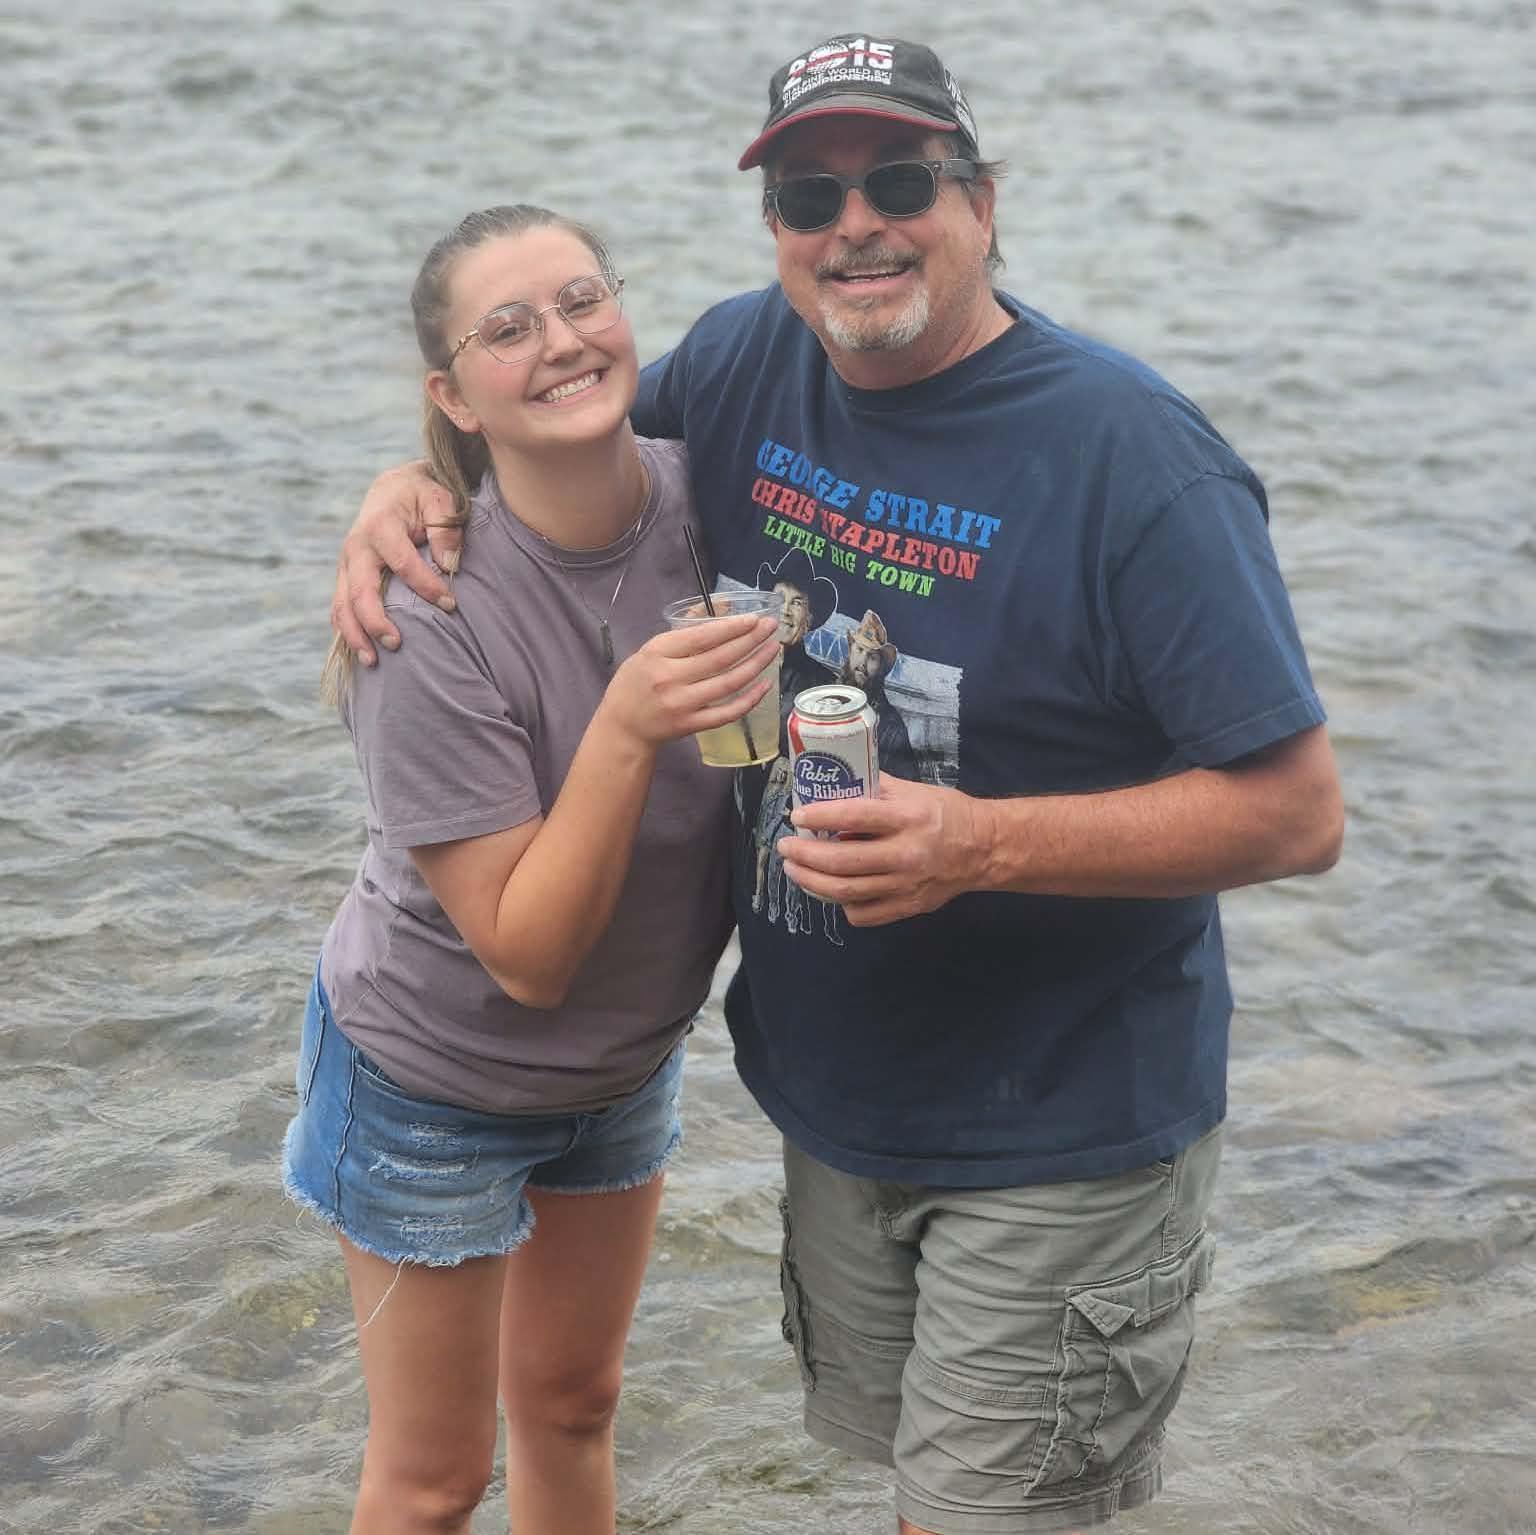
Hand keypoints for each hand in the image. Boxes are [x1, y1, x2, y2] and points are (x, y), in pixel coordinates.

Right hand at [330, 461, 467, 665]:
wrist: (393, 487)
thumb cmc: (423, 495)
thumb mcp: (441, 498)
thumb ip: (445, 528)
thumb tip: (448, 563)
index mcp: (381, 525)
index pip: (403, 563)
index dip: (426, 586)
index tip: (451, 605)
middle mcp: (356, 546)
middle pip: (359, 591)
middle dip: (375, 621)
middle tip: (396, 644)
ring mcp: (347, 563)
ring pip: (342, 604)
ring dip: (355, 635)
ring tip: (373, 662)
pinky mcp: (346, 575)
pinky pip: (340, 606)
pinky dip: (347, 630)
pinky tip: (362, 652)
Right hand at [602, 616, 779, 747]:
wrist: (623, 726)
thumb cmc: (636, 682)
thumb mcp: (650, 651)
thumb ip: (683, 634)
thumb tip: (722, 610)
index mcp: (657, 653)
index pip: (701, 637)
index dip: (731, 627)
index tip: (754, 619)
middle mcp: (670, 678)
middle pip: (720, 658)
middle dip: (751, 640)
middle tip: (771, 627)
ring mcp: (682, 704)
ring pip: (729, 683)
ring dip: (755, 664)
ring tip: (773, 649)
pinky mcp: (691, 725)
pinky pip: (728, 713)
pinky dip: (749, 699)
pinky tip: (765, 684)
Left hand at [776, 775, 993, 925]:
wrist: (984, 848)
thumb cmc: (944, 813)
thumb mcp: (913, 791)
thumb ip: (874, 788)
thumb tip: (834, 780)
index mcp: (907, 818)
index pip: (854, 817)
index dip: (820, 816)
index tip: (797, 816)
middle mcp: (906, 853)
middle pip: (842, 861)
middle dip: (805, 855)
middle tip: (786, 847)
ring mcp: (906, 885)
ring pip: (847, 891)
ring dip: (812, 881)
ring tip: (795, 870)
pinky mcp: (908, 907)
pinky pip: (864, 914)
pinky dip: (842, 904)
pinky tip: (832, 890)